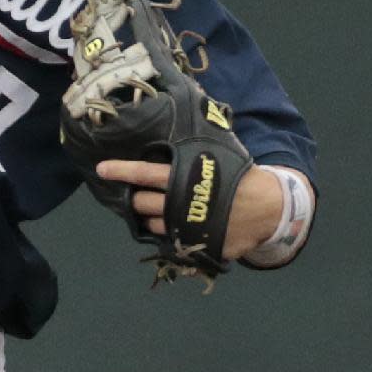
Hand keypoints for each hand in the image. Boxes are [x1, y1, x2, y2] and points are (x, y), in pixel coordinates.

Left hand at [95, 160, 286, 259]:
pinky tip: (174, 225)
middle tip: (137, 195)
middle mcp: (180, 203)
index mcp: (183, 177)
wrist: (269, 208)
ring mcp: (186, 226)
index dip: (121, 171)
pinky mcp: (195, 244)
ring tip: (156, 211)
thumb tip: (180, 127)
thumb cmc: (241, 177)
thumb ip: (193, 152)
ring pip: (153, 224)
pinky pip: (171, 240)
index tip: (102, 169)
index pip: (143, 173)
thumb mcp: (217, 157)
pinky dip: (168, 233)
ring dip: (150, 218)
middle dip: (136, 199)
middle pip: (142, 203)